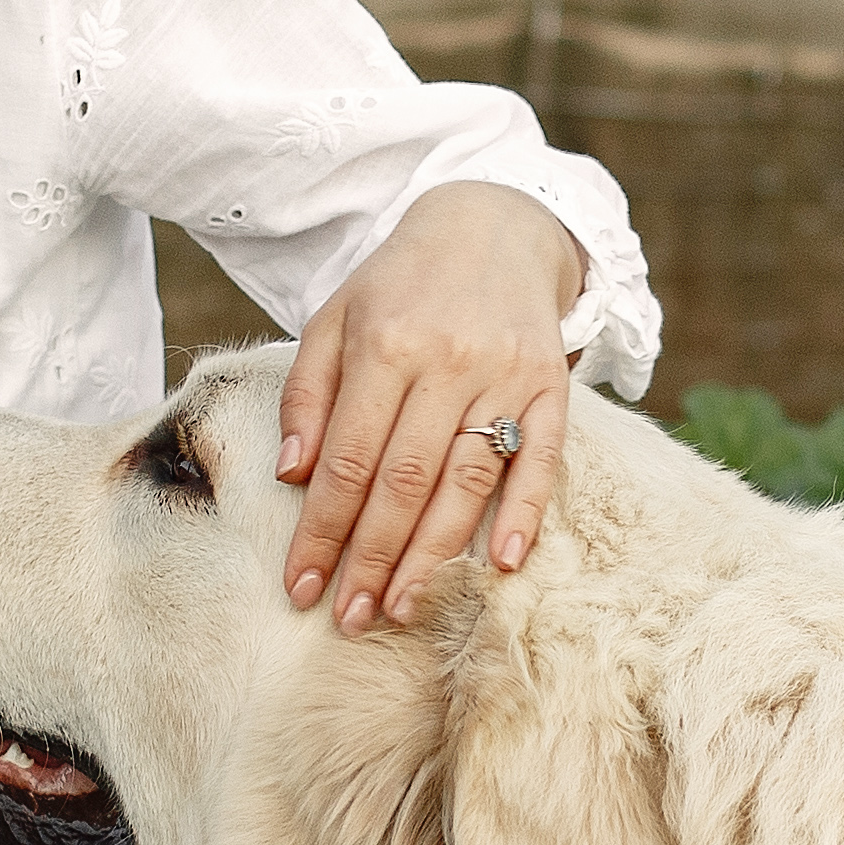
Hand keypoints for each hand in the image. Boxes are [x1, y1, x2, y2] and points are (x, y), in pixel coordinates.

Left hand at [280, 180, 586, 634]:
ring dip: (434, 555)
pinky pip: (541, 460)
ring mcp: (506, 376)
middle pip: (405, 481)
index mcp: (385, 344)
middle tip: (347, 617)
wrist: (494, 226)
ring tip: (400, 607)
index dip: (322, 528)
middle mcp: (448, 361)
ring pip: (466, 482)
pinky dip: (525, 513)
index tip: (299, 585)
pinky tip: (503, 564)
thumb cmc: (400, 285)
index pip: (348, 458)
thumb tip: (292, 476)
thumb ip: (309, 394)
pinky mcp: (551, 387)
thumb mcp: (336, 320)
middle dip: (371, 557)